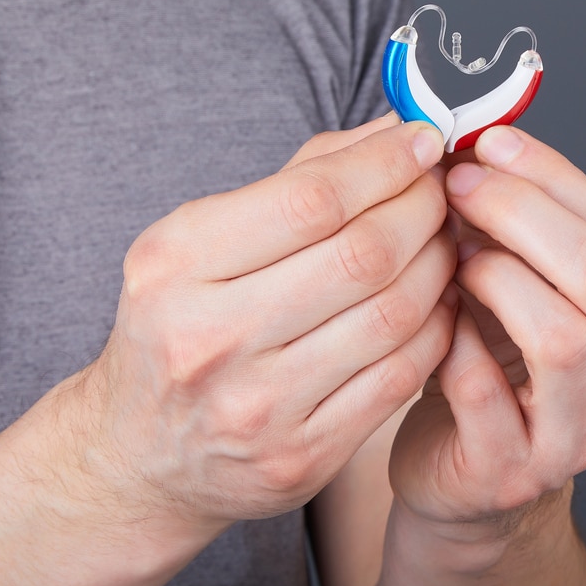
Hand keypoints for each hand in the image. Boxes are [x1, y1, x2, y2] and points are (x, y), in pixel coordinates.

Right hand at [71, 117, 457, 526]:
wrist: (142, 454)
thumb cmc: (182, 326)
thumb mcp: (202, 241)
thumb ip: (301, 179)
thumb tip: (394, 130)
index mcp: (175, 265)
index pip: (311, 199)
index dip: (385, 164)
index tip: (423, 141)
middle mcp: (209, 337)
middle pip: (362, 255)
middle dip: (422, 209)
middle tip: (441, 192)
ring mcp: (258, 405)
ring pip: (393, 314)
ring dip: (439, 265)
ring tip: (443, 240)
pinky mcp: (302, 455)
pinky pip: (401, 376)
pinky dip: (437, 327)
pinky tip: (437, 301)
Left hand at [388, 126, 585, 528]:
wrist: (465, 464)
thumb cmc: (498, 363)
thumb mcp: (534, 285)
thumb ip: (534, 223)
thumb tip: (488, 139)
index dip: (553, 177)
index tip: (491, 142)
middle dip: (522, 213)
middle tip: (459, 185)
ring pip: (563, 336)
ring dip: (496, 277)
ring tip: (453, 254)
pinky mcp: (518, 470)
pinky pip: (487, 390)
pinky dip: (454, 340)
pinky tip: (436, 316)